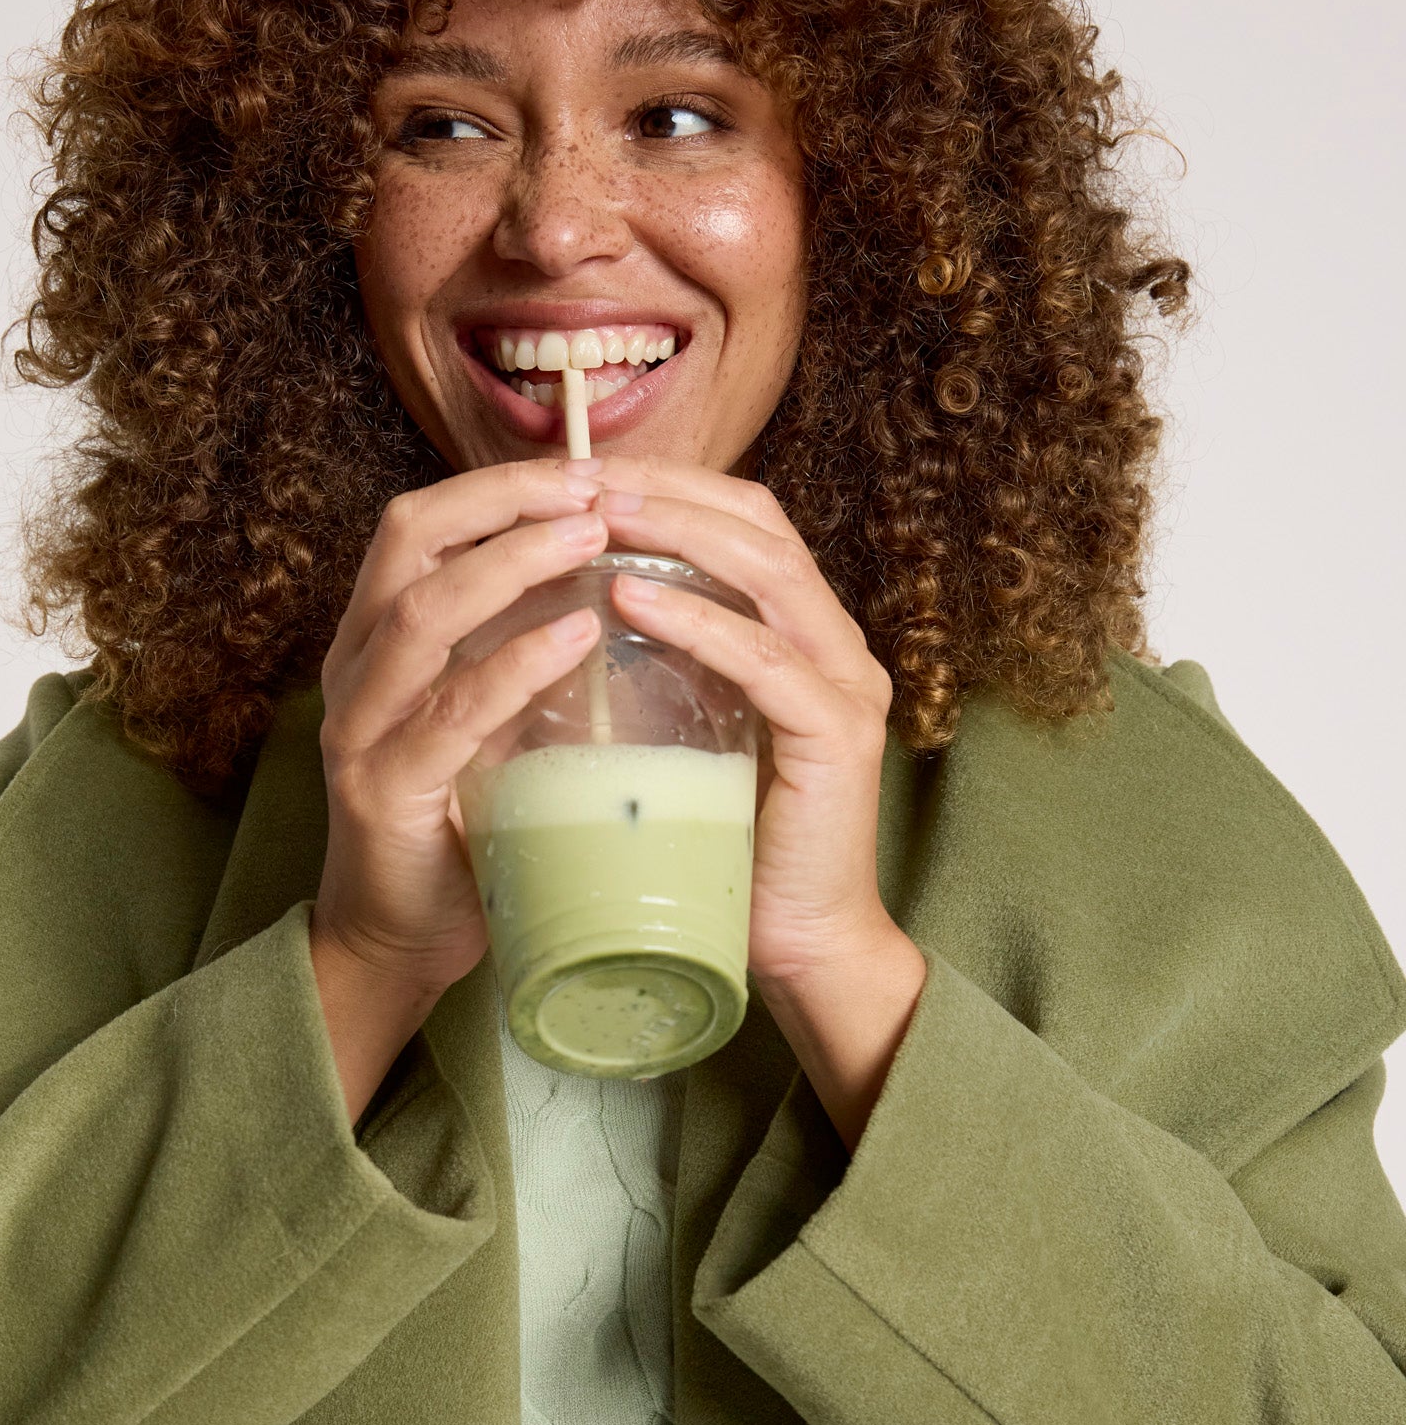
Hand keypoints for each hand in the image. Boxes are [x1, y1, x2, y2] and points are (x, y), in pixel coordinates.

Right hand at [310, 458, 609, 998]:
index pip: (421, 525)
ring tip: (592, 536)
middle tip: (593, 487)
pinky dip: (515, 662)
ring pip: (421, 613)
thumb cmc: (458, 829)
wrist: (398, 943)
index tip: (582, 471)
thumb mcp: (488, 724)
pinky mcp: (385, 791)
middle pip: (409, 541)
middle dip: (502, 501)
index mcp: (375, 642)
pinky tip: (578, 632)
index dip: (496, 487)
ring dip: (511, 563)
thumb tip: (613, 587)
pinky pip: (451, 711)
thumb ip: (520, 659)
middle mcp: (354, 670)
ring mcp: (360, 729)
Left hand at [588, 458, 898, 990]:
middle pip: (761, 526)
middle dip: (668, 491)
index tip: (583, 476)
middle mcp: (838, 646)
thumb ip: (664, 671)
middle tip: (581, 478)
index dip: (672, 487)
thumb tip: (574, 614)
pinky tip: (627, 594)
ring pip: (767, 573)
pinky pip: (764, 657)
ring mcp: (848, 686)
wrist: (798, 948)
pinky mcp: (837, 736)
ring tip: (597, 516)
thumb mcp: (689, 737)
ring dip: (677, 533)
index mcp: (807, 638)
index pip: (747, 524)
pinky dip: (695, 618)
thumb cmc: (729, 851)